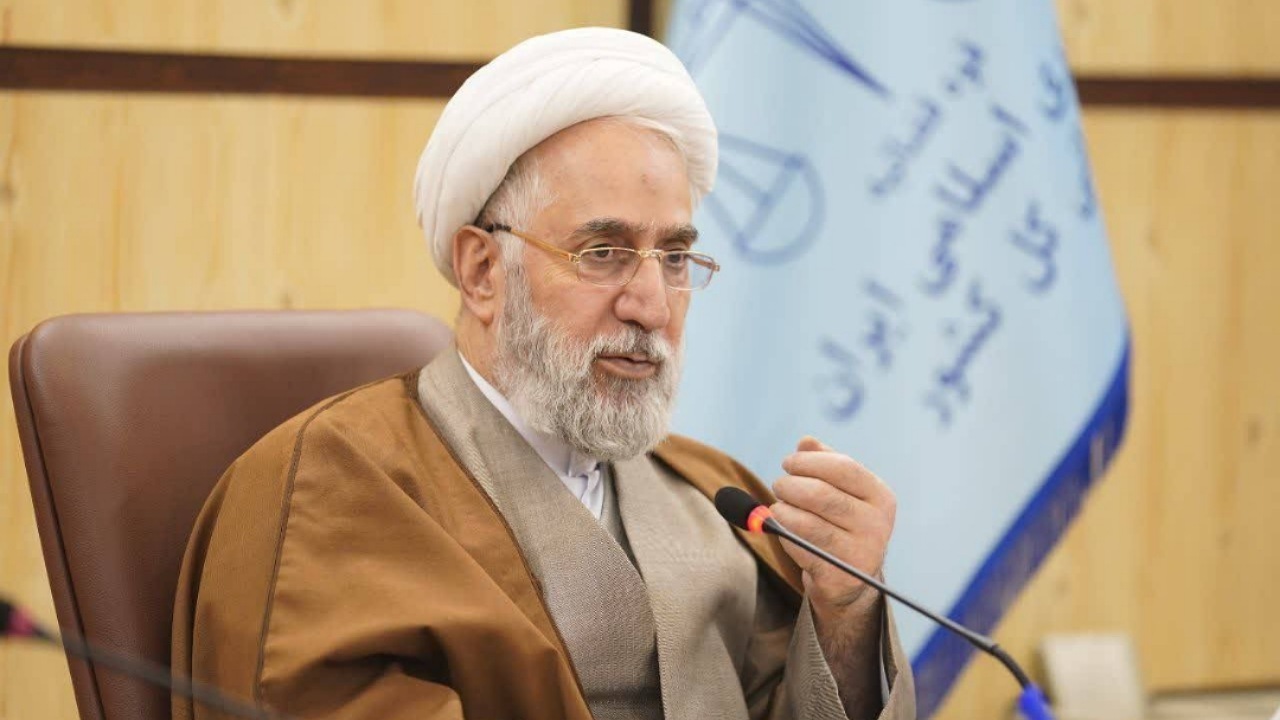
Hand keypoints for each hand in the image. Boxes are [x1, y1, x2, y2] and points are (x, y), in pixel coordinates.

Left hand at [771, 436, 896, 618]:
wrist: (850, 580)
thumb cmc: (842, 524)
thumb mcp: (842, 491)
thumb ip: (825, 462)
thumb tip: (805, 441)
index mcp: (880, 497)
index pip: (843, 467)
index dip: (809, 462)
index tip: (787, 463)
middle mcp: (876, 525)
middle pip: (821, 494)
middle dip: (790, 485)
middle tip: (778, 485)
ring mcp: (860, 553)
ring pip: (807, 523)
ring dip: (782, 511)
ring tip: (777, 508)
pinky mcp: (839, 576)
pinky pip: (800, 547)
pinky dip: (785, 535)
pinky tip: (784, 531)